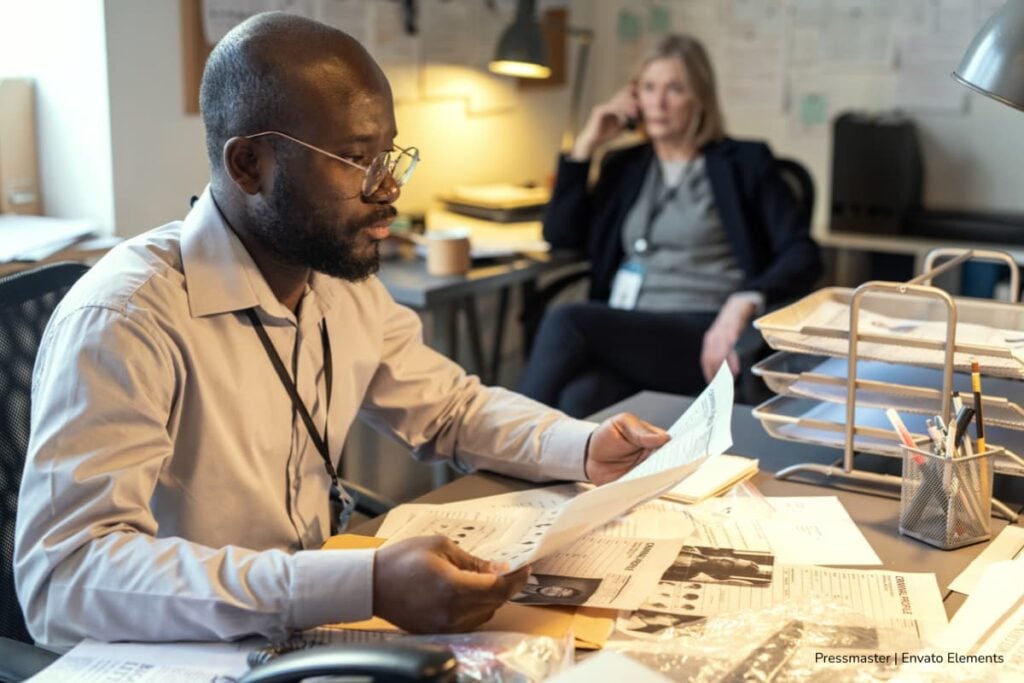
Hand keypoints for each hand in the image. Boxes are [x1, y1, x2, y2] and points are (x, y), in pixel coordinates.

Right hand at [373, 536, 529, 632]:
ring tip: (483, 579)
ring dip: (490, 597)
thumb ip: (473, 560)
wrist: (371, 584)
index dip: (517, 579)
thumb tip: (498, 568)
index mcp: (454, 587)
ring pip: (484, 614)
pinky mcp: (438, 631)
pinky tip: (468, 592)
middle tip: (507, 570)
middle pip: (495, 602)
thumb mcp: (441, 546)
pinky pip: (468, 622)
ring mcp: (445, 625)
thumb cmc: (401, 560)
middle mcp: (453, 612)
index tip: (525, 569)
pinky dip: (476, 607)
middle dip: (505, 586)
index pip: (499, 588)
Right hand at [570, 85, 638, 159]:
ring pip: (617, 102)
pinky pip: (612, 108)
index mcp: (611, 107)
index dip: (631, 98)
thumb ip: (627, 120)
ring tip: (634, 113)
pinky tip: (625, 119)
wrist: (593, 142)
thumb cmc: (605, 136)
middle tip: (640, 105)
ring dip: (627, 107)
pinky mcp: (599, 111)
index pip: (622, 98)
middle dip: (631, 100)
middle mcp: (607, 105)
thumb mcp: (620, 127)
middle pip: (620, 96)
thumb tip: (638, 117)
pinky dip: (620, 113)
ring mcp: (603, 107)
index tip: (641, 104)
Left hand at [585, 412, 669, 484]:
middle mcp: (654, 458)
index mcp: (655, 440)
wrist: (589, 454)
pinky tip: (639, 489)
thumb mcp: (622, 424)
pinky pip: (643, 491)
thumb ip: (640, 431)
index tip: (677, 454)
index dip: (676, 451)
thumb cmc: (607, 435)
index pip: (672, 446)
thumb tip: (662, 438)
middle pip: (668, 466)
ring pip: (657, 480)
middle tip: (661, 468)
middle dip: (667, 468)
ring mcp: (646, 474)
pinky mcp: (636, 487)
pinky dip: (642, 492)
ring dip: (655, 482)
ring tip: (649, 479)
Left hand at [700, 295, 757, 381]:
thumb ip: (724, 353)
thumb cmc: (731, 326)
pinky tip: (733, 370)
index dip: (708, 373)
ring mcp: (721, 334)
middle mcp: (713, 338)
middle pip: (709, 360)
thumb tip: (725, 372)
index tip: (712, 384)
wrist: (737, 307)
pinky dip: (730, 362)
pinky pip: (729, 349)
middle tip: (721, 386)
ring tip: (728, 381)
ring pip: (718, 356)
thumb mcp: (724, 339)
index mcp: (710, 341)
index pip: (705, 360)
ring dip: (722, 371)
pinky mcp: (731, 332)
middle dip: (714, 374)